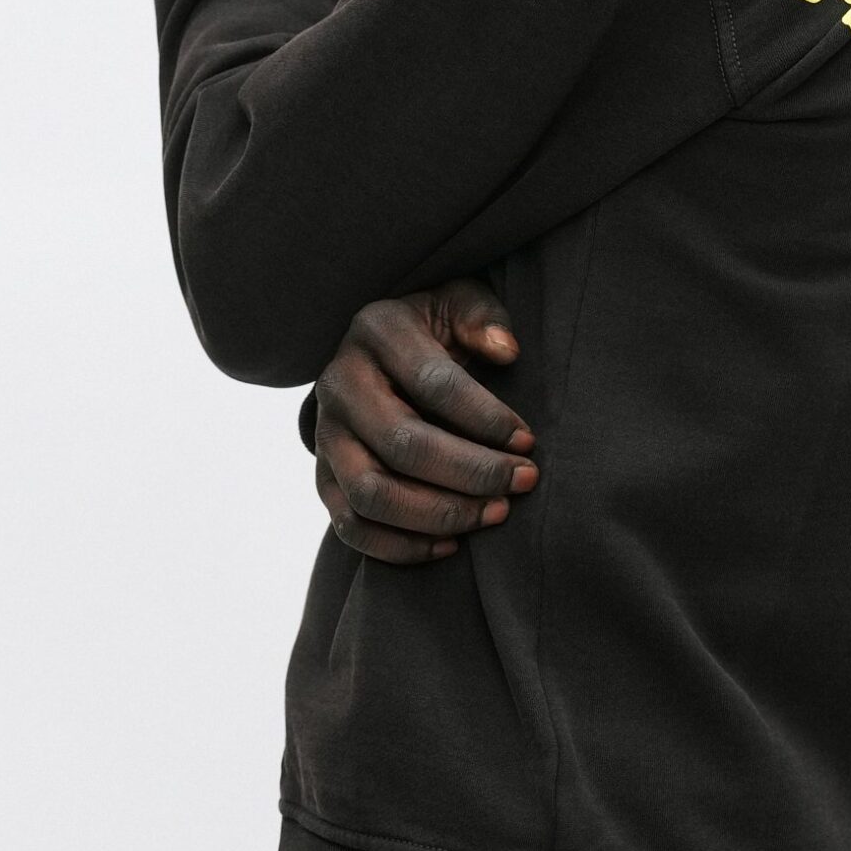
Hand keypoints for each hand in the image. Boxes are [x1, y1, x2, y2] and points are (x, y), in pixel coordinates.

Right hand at [312, 277, 537, 564]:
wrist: (379, 357)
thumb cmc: (435, 331)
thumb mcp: (459, 302)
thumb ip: (484, 318)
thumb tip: (506, 350)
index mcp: (376, 330)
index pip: (432, 383)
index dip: (485, 418)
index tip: (527, 442)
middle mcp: (340, 382)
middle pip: (402, 443)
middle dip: (471, 472)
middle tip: (521, 482)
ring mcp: (325, 434)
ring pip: (372, 493)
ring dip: (440, 514)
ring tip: (494, 513)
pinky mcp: (323, 477)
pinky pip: (350, 527)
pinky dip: (401, 547)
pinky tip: (452, 544)